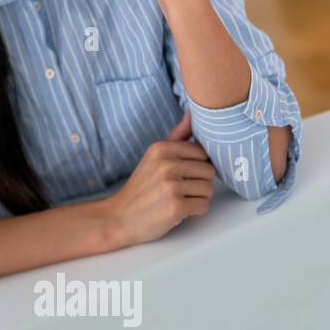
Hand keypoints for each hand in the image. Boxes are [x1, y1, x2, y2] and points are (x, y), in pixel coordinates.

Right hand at [101, 110, 215, 247]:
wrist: (119, 218)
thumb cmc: (141, 188)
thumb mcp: (154, 157)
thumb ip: (177, 135)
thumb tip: (193, 112)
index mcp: (161, 148)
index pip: (202, 152)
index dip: (196, 165)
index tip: (182, 174)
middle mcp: (166, 164)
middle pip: (209, 171)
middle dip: (199, 182)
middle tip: (180, 189)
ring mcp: (171, 186)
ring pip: (209, 189)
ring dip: (198, 198)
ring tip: (178, 199)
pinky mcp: (176, 207)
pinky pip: (204, 206)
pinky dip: (195, 211)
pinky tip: (179, 210)